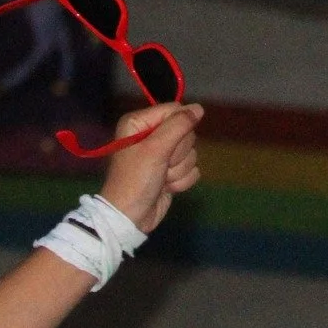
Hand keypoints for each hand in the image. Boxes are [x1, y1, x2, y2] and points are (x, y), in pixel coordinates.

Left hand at [100, 102, 203, 233]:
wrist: (130, 218)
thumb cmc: (136, 180)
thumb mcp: (155, 148)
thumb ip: (178, 124)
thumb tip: (198, 108)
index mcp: (139, 123)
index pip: (175, 110)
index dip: (177, 127)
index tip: (164, 144)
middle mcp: (150, 136)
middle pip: (186, 131)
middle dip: (177, 153)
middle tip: (161, 165)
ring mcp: (162, 155)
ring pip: (191, 152)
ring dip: (178, 169)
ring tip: (161, 179)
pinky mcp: (171, 173)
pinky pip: (192, 168)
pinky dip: (181, 181)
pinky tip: (166, 188)